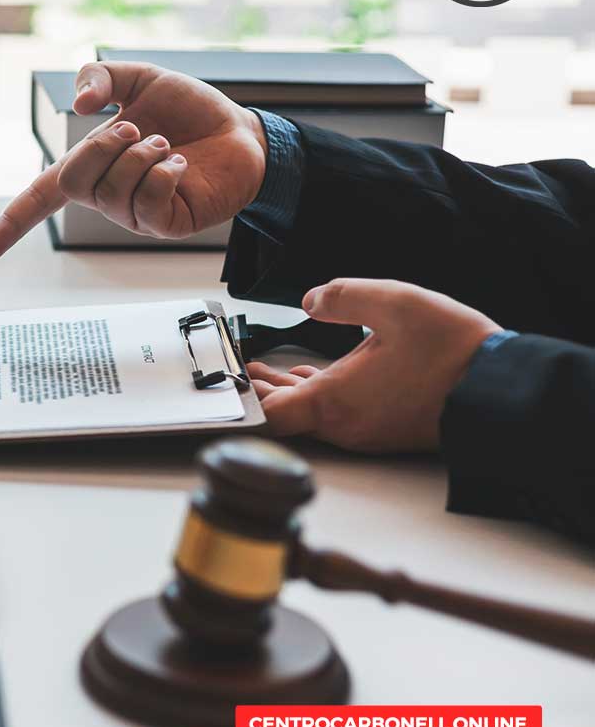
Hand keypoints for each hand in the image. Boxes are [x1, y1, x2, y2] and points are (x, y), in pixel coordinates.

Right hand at [0, 61, 266, 257]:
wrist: (241, 130)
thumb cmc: (189, 111)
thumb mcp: (141, 79)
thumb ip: (103, 77)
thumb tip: (80, 104)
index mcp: (92, 165)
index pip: (41, 196)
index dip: (11, 223)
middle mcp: (108, 195)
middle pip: (73, 181)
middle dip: (101, 146)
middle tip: (135, 128)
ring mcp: (136, 215)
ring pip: (114, 189)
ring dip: (143, 154)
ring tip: (166, 144)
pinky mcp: (166, 225)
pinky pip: (148, 202)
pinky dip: (164, 172)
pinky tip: (178, 165)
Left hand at [248, 279, 500, 451]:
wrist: (502, 389)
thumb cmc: (451, 350)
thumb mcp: (394, 303)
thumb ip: (343, 296)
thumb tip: (309, 300)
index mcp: (335, 401)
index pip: (269, 414)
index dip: (242, 398)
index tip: (224, 379)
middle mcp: (344, 424)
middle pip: (284, 412)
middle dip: (257, 389)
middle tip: (233, 369)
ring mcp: (364, 430)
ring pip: (310, 412)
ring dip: (284, 390)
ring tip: (257, 370)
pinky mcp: (382, 427)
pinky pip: (335, 412)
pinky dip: (314, 393)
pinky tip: (308, 375)